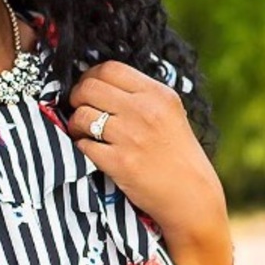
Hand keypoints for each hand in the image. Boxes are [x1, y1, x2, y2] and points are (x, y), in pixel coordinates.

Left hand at [67, 60, 237, 264]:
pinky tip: (89, 152)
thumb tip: (101, 84)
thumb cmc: (177, 155)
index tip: (87, 90)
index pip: (109, 68)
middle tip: (79, 111)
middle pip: (88, 88)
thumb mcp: (169, 114)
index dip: (89, 76)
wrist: (190, 195)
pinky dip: (80, 148)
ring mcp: (130, 136)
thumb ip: (141, 96)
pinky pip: (82, 146)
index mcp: (157, 93)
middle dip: (76, 99)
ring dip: (74, 125)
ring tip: (82, 134)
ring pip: (81, 116)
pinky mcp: (119, 162)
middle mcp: (144, 110)